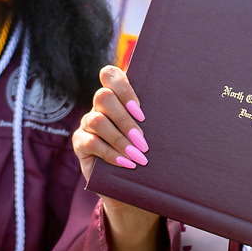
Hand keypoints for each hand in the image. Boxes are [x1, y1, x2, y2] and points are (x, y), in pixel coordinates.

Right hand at [72, 65, 149, 182]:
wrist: (125, 175)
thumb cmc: (143, 145)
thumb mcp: (148, 128)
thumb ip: (149, 118)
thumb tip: (171, 115)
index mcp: (117, 95)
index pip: (110, 75)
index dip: (124, 90)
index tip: (141, 112)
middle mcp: (99, 105)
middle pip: (103, 96)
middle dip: (124, 119)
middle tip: (142, 140)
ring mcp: (87, 121)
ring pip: (97, 120)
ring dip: (120, 139)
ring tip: (137, 156)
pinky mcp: (79, 141)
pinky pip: (91, 142)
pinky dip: (111, 154)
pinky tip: (126, 163)